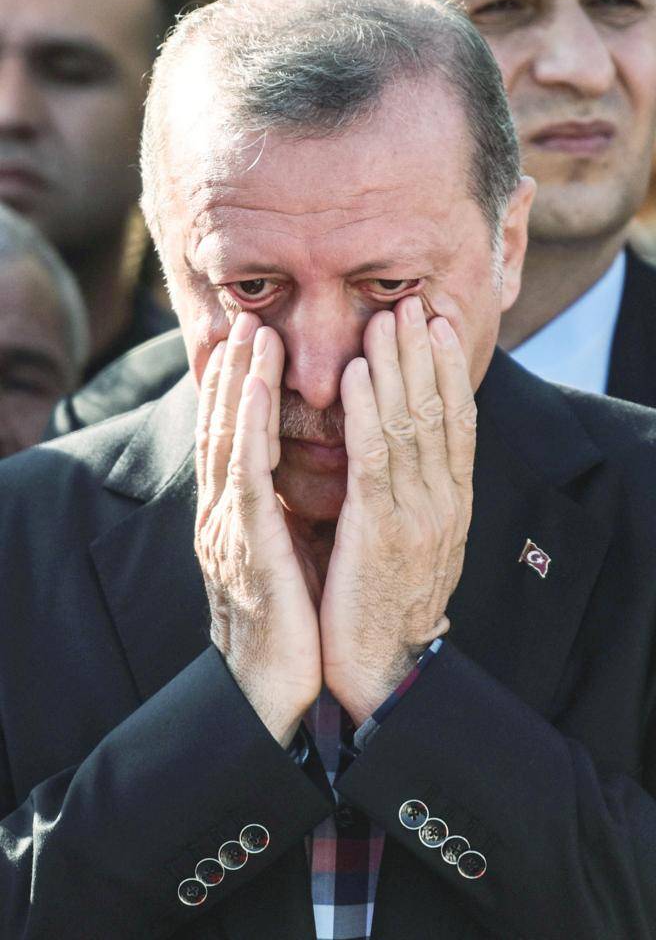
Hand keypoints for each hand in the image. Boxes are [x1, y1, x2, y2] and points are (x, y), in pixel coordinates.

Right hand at [195, 313, 321, 746]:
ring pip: (228, 441)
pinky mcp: (246, 548)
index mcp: (240, 518)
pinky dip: (245, 426)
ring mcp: (229, 529)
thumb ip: (286, 512)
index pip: (237, 439)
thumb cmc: (291, 622)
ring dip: (236, 382)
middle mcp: (226, 515)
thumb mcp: (287, 556)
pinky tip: (251, 389)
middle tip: (246, 317)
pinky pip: (244, 477)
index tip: (254, 342)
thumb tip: (307, 476)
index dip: (240, 388)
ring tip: (250, 331)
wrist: (276, 692)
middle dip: (233, 371)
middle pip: (224, 429)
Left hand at [320, 297, 475, 724]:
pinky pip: (374, 457)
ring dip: (397, 366)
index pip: (458, 421)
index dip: (450, 369)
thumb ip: (412, 493)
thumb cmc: (386, 601)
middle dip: (424, 353)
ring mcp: (417, 514)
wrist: (381, 669)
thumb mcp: (413, 540)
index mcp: (452, 503)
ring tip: (387, 319)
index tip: (439, 324)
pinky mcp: (380, 530)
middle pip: (438, 411)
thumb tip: (404, 446)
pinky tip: (357, 372)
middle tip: (413, 302)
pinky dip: (367, 409)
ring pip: (410, 424)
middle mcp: (444, 502)